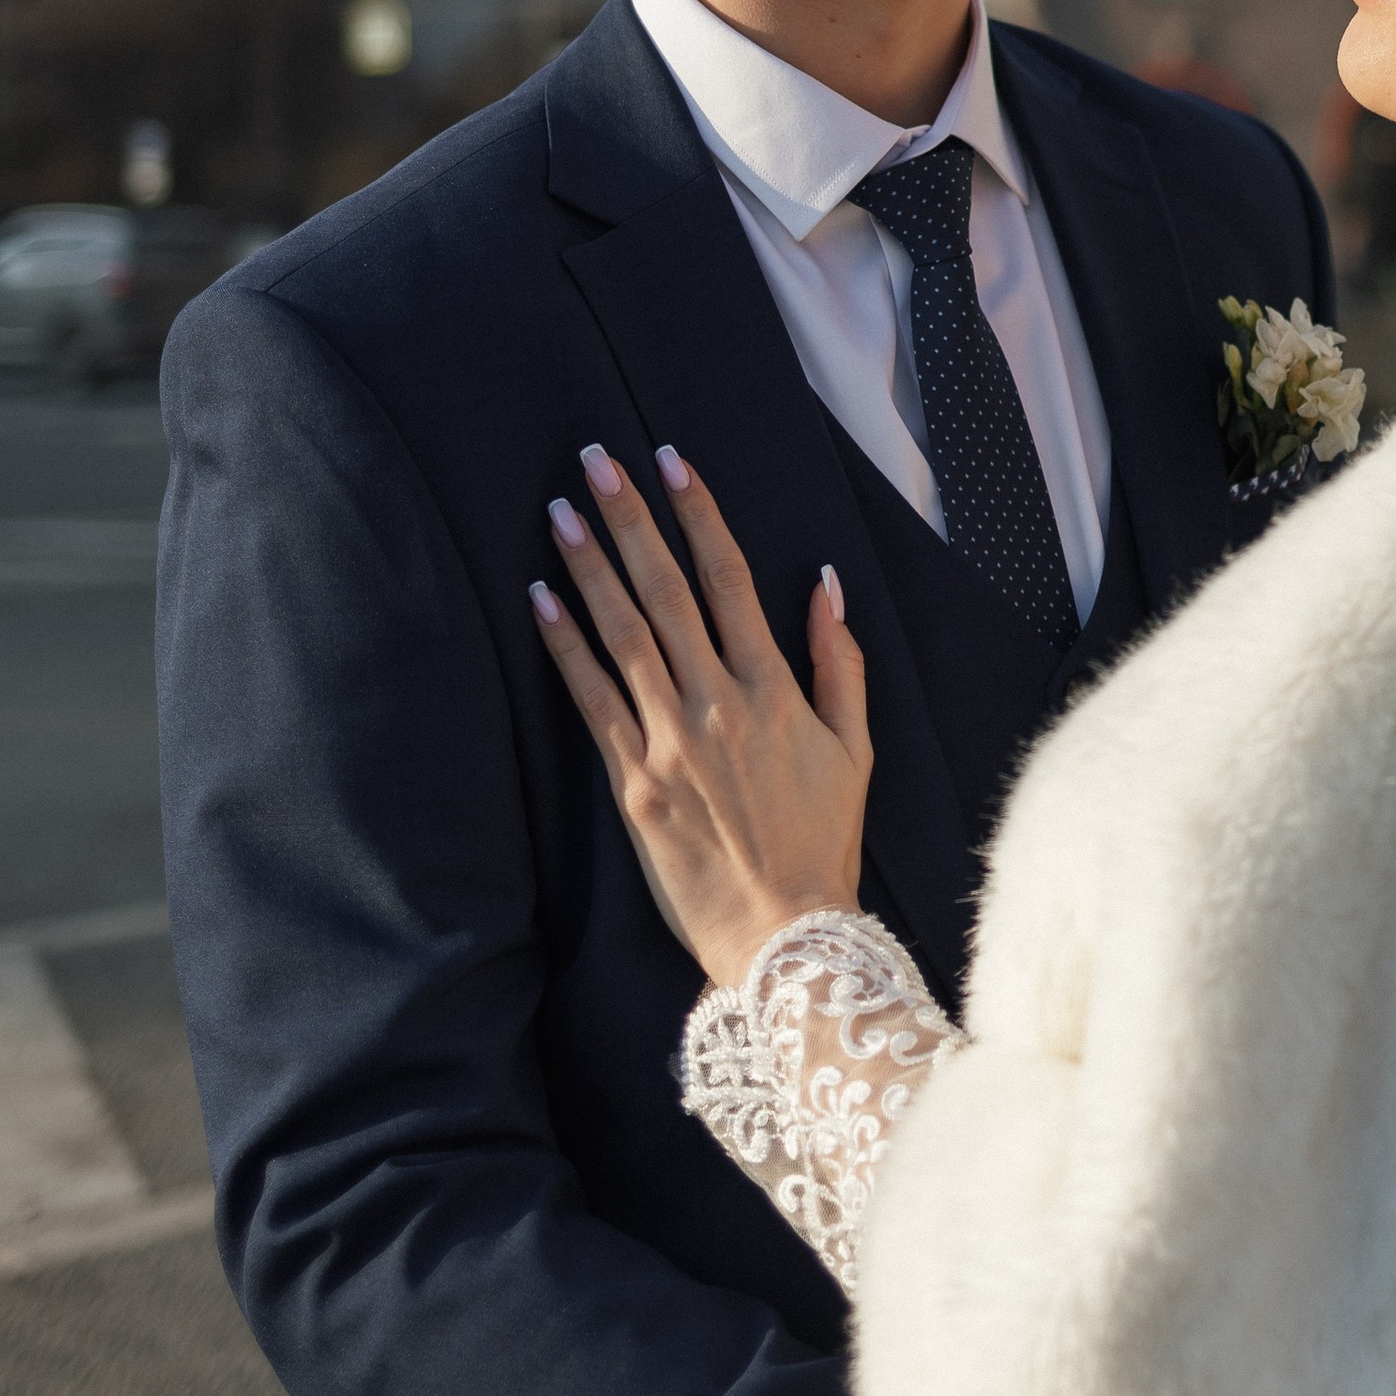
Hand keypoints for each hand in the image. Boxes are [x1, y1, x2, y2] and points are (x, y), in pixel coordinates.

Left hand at [533, 444, 872, 986]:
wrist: (786, 937)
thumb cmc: (824, 843)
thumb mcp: (856, 749)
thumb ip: (839, 662)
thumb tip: (825, 583)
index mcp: (774, 688)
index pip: (729, 577)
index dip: (697, 512)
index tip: (670, 460)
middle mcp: (718, 702)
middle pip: (665, 589)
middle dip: (630, 518)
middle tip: (596, 458)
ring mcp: (670, 740)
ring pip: (623, 632)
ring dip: (587, 565)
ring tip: (559, 509)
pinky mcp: (632, 783)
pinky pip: (592, 699)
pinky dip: (564, 645)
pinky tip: (539, 598)